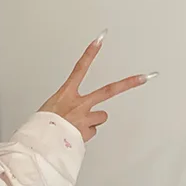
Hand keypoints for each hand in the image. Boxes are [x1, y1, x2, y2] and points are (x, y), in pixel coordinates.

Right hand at [40, 32, 155, 142]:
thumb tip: (69, 116)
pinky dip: (84, 135)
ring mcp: (86, 118)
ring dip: (92, 121)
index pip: (79, 69)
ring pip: (100, 117)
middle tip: (144, 77)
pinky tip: (73, 136)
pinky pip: (91, 132)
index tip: (99, 41)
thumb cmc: (40, 127)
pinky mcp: (88, 132)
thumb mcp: (47, 110)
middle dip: (128, 84)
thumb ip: (63, 109)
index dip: (90, 54)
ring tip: (77, 126)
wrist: (40, 144)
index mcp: (65, 94)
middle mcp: (79, 104)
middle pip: (108, 90)